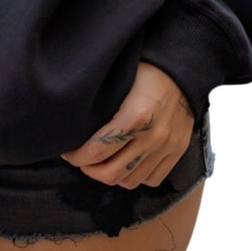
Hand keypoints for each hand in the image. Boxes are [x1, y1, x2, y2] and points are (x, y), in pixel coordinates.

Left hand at [59, 62, 195, 188]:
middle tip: (81, 160)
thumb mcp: (120, 83)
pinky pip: (152, 179)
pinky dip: (136, 177)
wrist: (184, 70)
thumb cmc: (147, 70)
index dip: (76, 156)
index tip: (67, 152)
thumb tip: (77, 127)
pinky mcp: (177, 152)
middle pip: (111, 173)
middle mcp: (152, 137)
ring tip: (102, 164)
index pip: (96, 150)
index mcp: (134, 117)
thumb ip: (104, 109)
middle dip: (89, 170)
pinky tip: (126, 165)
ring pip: (130, 180)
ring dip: (111, 176)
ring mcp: (166, 147)